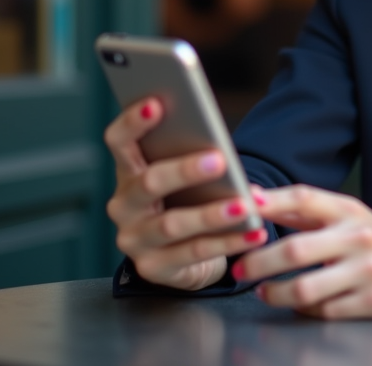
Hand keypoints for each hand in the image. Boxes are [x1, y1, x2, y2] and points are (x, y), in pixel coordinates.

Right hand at [103, 98, 267, 290]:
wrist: (183, 258)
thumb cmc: (187, 203)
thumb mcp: (186, 179)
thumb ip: (192, 157)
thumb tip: (220, 148)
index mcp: (129, 172)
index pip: (119, 142)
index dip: (133, 122)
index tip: (157, 103)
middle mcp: (124, 205)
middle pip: (148, 182)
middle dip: (184, 170)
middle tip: (218, 160)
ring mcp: (135, 239)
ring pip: (172, 224)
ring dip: (212, 214)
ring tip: (244, 205)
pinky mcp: (153, 268)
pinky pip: (194, 253)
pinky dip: (228, 243)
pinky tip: (253, 233)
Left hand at [235, 185, 371, 318]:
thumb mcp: (353, 218)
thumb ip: (308, 213)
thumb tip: (258, 201)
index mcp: (350, 212)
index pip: (304, 198)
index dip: (269, 202)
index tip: (241, 208)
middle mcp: (359, 238)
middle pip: (295, 249)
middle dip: (258, 262)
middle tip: (239, 269)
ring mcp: (368, 272)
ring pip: (306, 288)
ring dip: (275, 293)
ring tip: (263, 293)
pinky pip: (325, 312)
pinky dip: (304, 311)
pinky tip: (298, 307)